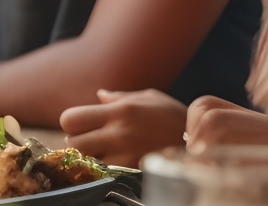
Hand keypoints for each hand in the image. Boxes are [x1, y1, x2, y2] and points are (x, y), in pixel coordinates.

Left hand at [60, 89, 187, 167]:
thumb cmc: (172, 115)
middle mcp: (118, 133)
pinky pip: (105, 171)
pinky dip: (107, 167)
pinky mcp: (130, 170)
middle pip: (74, 143)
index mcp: (119, 110)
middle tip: (93, 140)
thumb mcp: (149, 97)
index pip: (70, 119)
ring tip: (105, 150)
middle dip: (80, 141)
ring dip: (92, 156)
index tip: (83, 123)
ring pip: (87, 161)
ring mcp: (124, 155)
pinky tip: (118, 160)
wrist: (197, 140)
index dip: (73, 122)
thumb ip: (119, 97)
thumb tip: (99, 95)